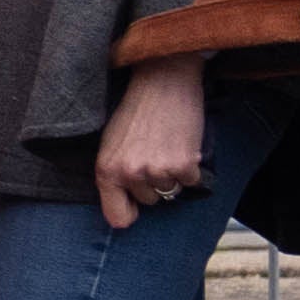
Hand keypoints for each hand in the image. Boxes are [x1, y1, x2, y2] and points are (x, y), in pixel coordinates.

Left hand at [95, 56, 209, 233]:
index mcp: (106, 171)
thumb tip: (126, 212)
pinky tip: (182, 145)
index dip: (129, 213)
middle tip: (153, 153)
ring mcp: (157, 171)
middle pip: (150, 201)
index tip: (135, 207)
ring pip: (171, 191)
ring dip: (173, 174)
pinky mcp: (183, 166)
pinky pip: (192, 182)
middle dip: (153, 183)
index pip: (117, 217)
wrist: (162, 82)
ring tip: (166, 146)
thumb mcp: (111, 144)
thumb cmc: (135, 111)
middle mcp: (130, 174)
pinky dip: (192, 168)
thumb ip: (115, 175)